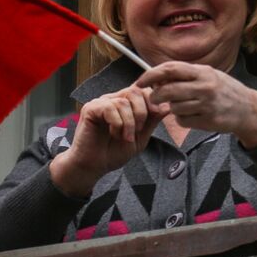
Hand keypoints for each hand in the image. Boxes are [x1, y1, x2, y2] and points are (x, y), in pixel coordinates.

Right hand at [50, 85, 165, 198]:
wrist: (94, 166)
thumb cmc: (113, 152)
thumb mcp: (140, 138)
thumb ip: (152, 121)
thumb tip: (167, 106)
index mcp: (124, 104)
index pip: (142, 90)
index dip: (152, 102)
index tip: (155, 116)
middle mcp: (112, 99)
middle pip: (135, 91)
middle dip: (142, 112)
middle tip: (138, 130)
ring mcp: (100, 103)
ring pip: (124, 101)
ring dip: (129, 123)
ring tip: (125, 137)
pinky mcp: (90, 109)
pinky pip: (110, 108)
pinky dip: (117, 123)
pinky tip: (114, 134)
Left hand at [134, 61, 256, 147]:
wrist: (249, 109)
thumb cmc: (225, 90)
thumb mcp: (209, 75)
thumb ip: (185, 75)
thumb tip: (157, 77)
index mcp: (203, 72)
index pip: (170, 69)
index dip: (151, 75)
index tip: (141, 81)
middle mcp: (205, 87)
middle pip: (168, 90)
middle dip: (156, 95)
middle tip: (155, 98)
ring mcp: (207, 105)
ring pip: (174, 107)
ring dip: (173, 108)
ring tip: (184, 105)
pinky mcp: (207, 120)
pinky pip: (183, 120)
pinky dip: (183, 119)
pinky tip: (193, 115)